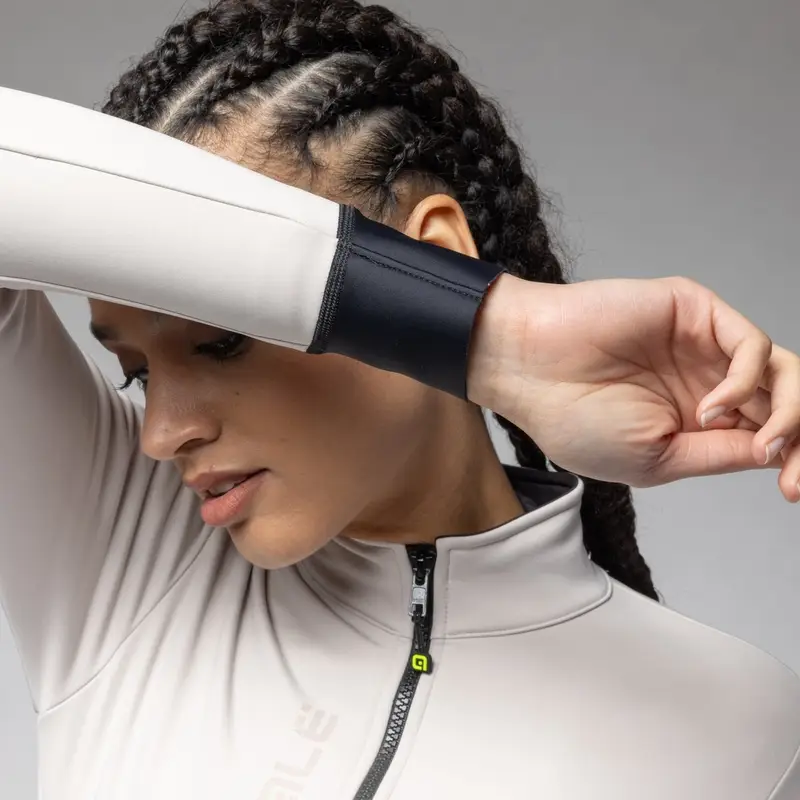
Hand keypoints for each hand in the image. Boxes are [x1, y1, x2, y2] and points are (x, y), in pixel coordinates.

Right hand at [468, 274, 799, 500]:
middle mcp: (706, 379)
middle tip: (791, 476)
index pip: (765, 435)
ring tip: (762, 441)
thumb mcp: (656, 460)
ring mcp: (703, 345)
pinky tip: (710, 407)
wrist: (529, 369)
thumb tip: (774, 454)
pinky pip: (750, 344)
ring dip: (788, 411)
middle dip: (799, 438)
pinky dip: (747, 379)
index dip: (791, 461)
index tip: (792, 492)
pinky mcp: (694, 311)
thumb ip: (718, 454)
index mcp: (694, 418)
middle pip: (784, 402)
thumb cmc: (573, 418)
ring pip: (782, 371)